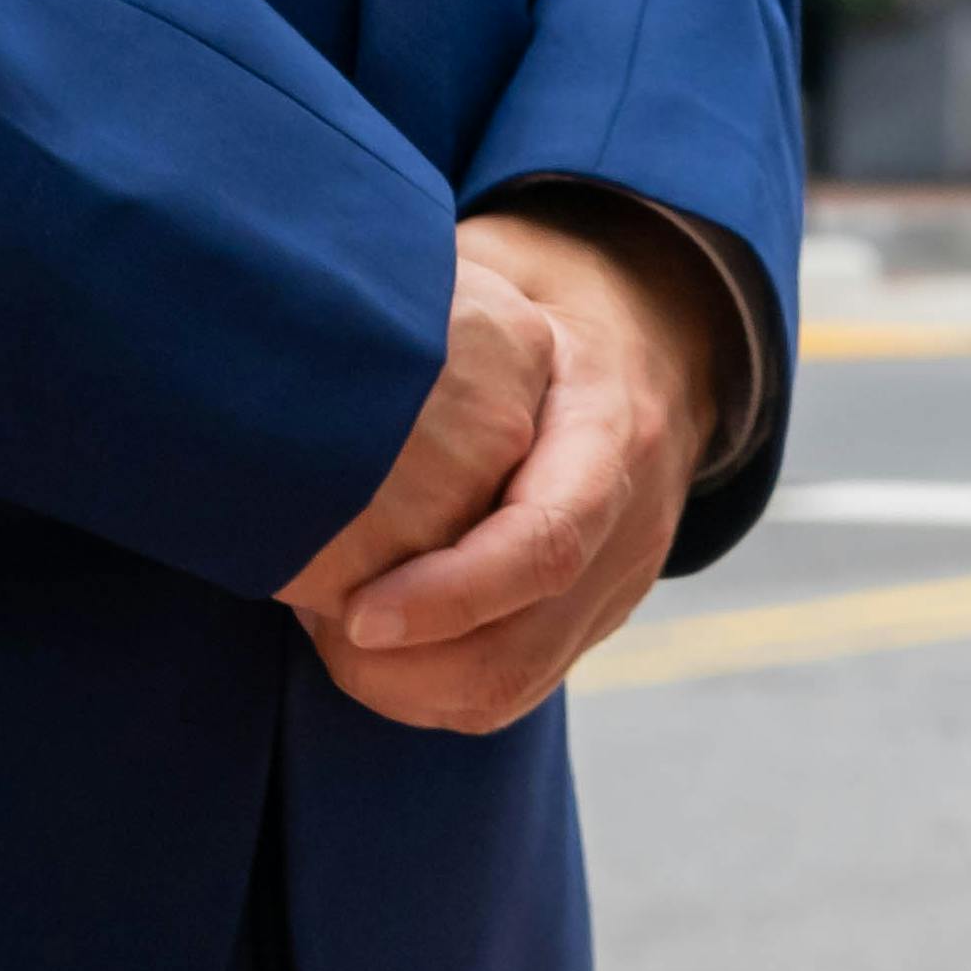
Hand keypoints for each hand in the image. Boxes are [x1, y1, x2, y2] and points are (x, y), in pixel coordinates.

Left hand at [312, 208, 724, 734]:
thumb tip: (326, 318)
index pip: (545, 543)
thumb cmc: (543, 301)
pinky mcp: (592, 620)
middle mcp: (629, 523)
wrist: (654, 341)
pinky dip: (427, 693)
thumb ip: (435, 310)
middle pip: (519, 646)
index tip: (353, 610)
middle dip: (401, 664)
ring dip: (402, 687)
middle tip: (315, 618)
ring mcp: (617, 582)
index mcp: (612, 430)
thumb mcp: (503, 276)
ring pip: (508, 689)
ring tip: (329, 629)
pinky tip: (371, 645)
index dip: (449, 594)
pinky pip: (508, 694)